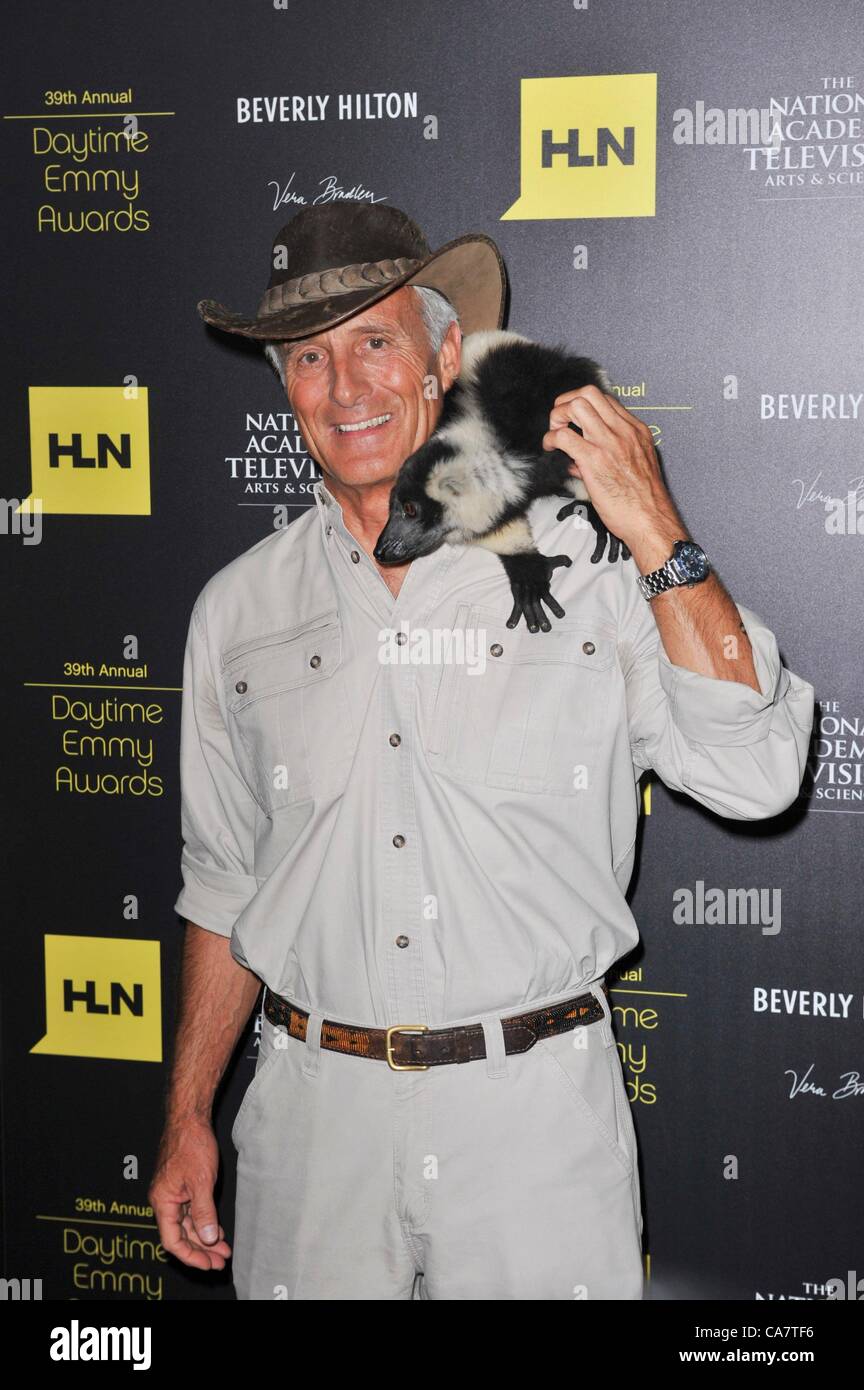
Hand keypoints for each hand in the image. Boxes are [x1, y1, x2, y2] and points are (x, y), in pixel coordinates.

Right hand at [148, 1116, 231, 1270]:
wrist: (190, 1118)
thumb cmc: (191, 1144)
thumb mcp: (201, 1181)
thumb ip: (203, 1211)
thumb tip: (208, 1237)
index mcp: (163, 1201)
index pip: (172, 1240)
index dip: (190, 1255)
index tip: (208, 1263)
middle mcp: (165, 1200)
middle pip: (180, 1235)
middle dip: (201, 1249)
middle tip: (220, 1261)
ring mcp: (173, 1193)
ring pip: (187, 1224)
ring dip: (204, 1237)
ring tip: (223, 1249)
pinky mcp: (182, 1186)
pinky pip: (191, 1211)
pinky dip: (204, 1221)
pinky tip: (217, 1230)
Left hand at [542, 385, 684, 552]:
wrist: (652, 520)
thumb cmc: (644, 501)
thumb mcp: (636, 467)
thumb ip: (610, 455)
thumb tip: (578, 458)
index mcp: (636, 431)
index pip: (606, 399)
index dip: (583, 404)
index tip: (573, 419)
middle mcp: (623, 431)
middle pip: (589, 393)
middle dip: (567, 402)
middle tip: (559, 421)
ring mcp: (609, 443)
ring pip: (576, 406)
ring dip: (557, 416)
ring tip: (554, 433)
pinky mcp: (594, 460)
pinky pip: (564, 436)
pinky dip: (551, 439)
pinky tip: (551, 449)